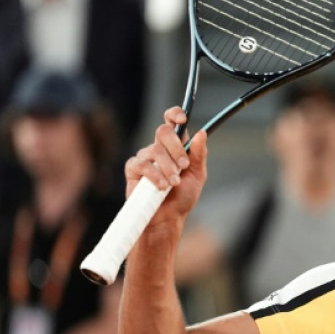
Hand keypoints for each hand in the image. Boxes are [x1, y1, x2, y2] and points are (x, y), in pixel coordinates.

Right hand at [125, 107, 207, 226]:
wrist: (168, 218)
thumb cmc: (182, 197)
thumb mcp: (197, 175)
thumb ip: (199, 154)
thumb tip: (201, 133)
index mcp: (175, 146)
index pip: (171, 121)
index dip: (175, 114)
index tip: (182, 119)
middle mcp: (159, 149)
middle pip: (162, 132)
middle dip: (176, 148)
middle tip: (183, 166)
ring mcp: (145, 158)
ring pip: (154, 150)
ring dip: (168, 167)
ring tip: (174, 183)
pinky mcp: (133, 170)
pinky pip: (142, 165)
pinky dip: (154, 175)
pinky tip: (161, 186)